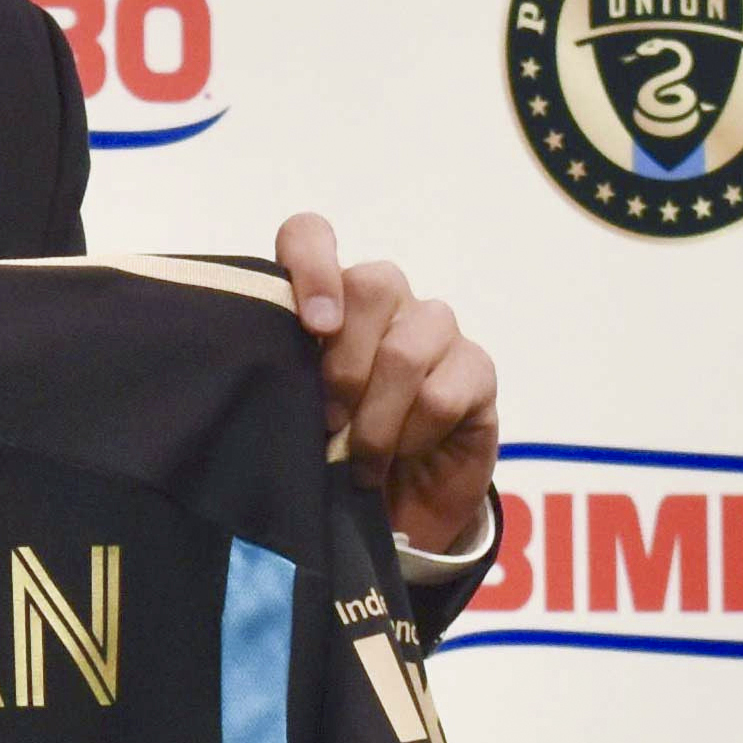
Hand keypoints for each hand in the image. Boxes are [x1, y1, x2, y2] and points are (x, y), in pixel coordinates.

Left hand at [274, 213, 496, 557]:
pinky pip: (441, 395)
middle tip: (328, 423)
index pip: (310, 236)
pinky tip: (401, 455)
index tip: (312, 327)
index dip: (310, 265)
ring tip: (359, 461)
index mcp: (328, 296)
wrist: (398, 505)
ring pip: (406, 350)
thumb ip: (281, 378)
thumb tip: (266, 376)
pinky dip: (412, 437)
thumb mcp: (293, 414)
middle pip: (371, 284)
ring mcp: (436, 328)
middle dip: (343, 366)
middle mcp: (385, 298)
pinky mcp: (476, 368)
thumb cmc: (334, 451)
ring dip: (375, 419)